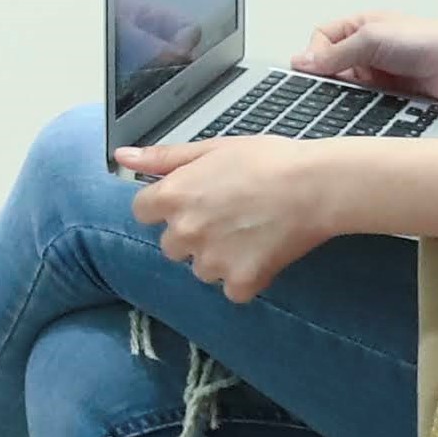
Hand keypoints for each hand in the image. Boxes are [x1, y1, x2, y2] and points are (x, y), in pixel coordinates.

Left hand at [114, 136, 341, 302]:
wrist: (315, 185)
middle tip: (229, 215)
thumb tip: (122, 157)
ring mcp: (211, 261)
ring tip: (250, 232)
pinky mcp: (240, 282)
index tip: (192, 200)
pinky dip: (245, 277)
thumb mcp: (212, 148)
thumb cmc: (268, 160)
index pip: (142, 211)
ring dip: (218, 257)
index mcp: (174, 195)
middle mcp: (185, 232)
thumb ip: (164, 158)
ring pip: (201, 268)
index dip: (166, 205)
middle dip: (194, 234)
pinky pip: (231, 289)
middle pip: (171, 245)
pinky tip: (264, 253)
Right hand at [293, 10, 437, 100]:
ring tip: (347, 103)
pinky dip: (360, 111)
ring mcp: (378, 77)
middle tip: (325, 93)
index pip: (322, 40)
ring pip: (346, 92)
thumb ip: (336, 52)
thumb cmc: (430, 40)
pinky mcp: (390, 99)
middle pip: (331, 69)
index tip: (313, 72)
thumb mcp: (373, 38)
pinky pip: (365, 107)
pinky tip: (362, 114)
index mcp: (361, 28)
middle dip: (327, 81)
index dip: (315, 55)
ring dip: (344, 99)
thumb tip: (302, 61)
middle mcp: (367, 52)